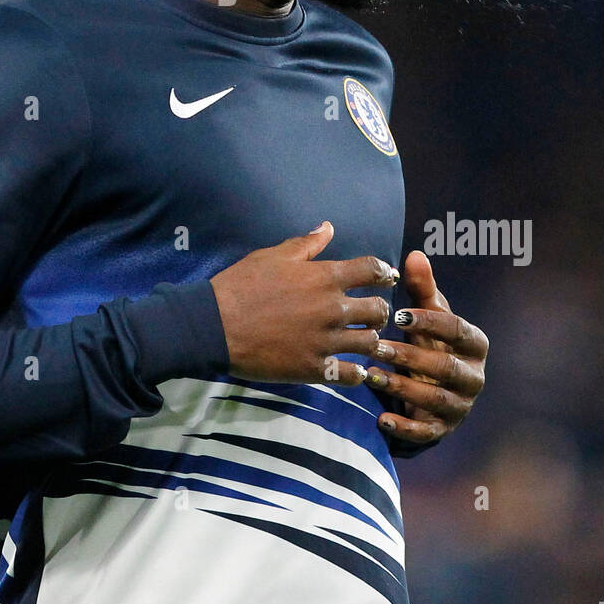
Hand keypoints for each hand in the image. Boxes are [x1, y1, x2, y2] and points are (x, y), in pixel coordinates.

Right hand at [209, 221, 399, 384]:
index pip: (371, 270)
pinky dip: (356, 373)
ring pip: (369, 343)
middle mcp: (333, 309)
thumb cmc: (242, 285)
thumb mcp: (273, 256)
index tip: (387, 277)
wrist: (216, 325)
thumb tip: (328, 227)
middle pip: (378, 309)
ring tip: (363, 340)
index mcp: (325, 278)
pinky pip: (351, 375)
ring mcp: (326, 341)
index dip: (384, 272)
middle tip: (373, 313)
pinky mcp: (314, 368)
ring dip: (370, 340)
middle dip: (380, 310)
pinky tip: (352, 369)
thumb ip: (305, 244)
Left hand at [365, 250, 487, 444]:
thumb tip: (415, 255)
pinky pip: (426, 432)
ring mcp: (460, 405)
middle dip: (410, 357)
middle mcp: (474, 376)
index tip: (398, 315)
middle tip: (376, 346)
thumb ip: (422, 287)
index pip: (458, 330)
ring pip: (434, 399)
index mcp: (475, 344)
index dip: (430, 323)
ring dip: (402, 387)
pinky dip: (404, 427)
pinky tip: (380, 418)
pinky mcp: (443, 429)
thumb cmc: (429, 339)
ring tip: (371, 375)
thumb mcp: (426, 313)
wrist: (432, 383)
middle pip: (445, 367)